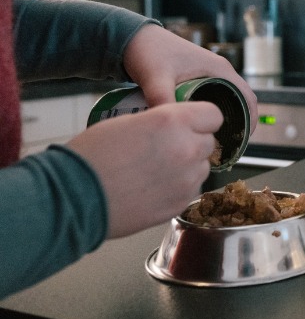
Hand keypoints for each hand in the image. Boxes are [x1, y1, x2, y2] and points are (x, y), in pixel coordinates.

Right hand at [66, 102, 222, 237]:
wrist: (76, 196)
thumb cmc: (93, 155)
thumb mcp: (130, 120)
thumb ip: (163, 122)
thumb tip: (177, 127)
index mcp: (174, 121)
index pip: (214, 115)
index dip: (202, 119)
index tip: (191, 123)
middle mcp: (187, 149)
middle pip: (209, 142)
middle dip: (193, 142)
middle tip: (167, 147)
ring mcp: (187, 179)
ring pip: (203, 167)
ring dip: (189, 166)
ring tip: (157, 169)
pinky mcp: (181, 203)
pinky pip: (192, 189)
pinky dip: (179, 187)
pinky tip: (154, 186)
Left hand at [122, 24, 257, 132]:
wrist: (133, 37)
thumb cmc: (148, 51)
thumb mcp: (156, 78)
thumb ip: (162, 100)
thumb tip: (170, 126)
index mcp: (219, 69)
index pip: (248, 98)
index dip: (250, 120)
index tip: (243, 141)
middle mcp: (219, 70)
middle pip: (242, 101)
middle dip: (240, 124)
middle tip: (228, 147)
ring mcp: (210, 74)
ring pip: (229, 101)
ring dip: (228, 119)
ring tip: (217, 141)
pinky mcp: (199, 78)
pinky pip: (217, 98)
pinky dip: (216, 113)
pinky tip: (203, 127)